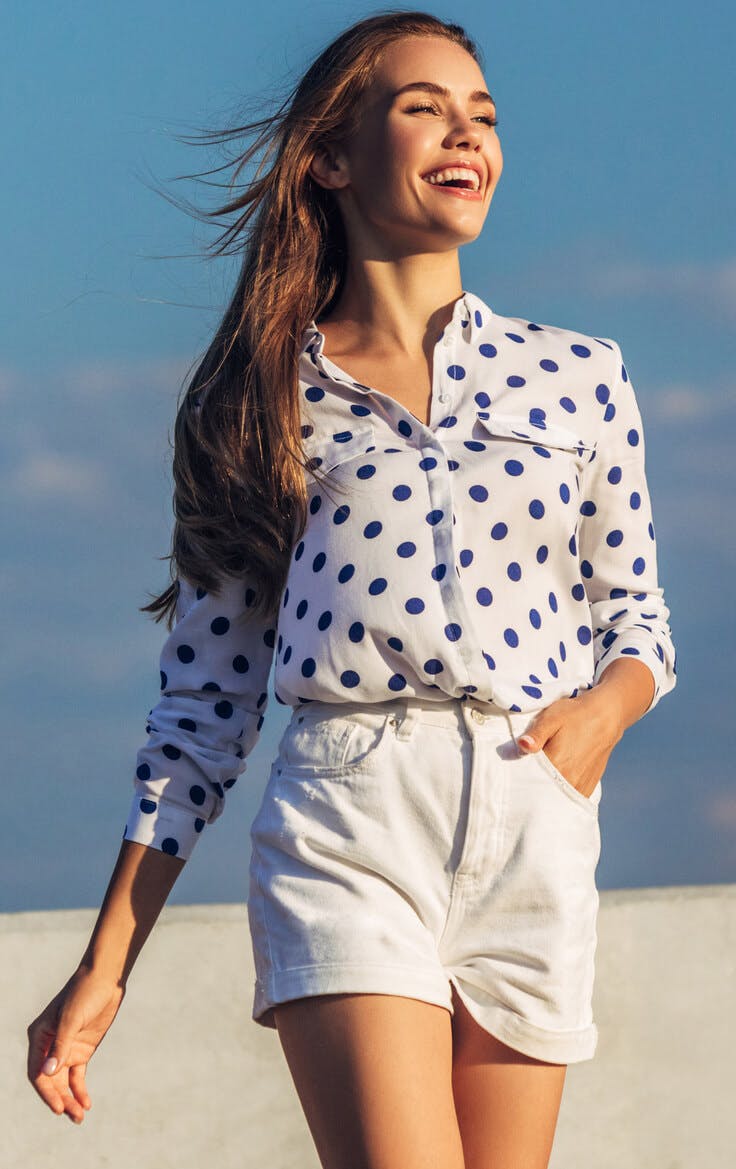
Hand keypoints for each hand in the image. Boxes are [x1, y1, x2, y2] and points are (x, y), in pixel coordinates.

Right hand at [27, 965, 125, 1123]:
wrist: (106, 979)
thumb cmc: (85, 993)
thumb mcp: (72, 1019)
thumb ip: (61, 1046)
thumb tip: (48, 1073)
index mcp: (39, 1036)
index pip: (37, 1072)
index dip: (46, 1092)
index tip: (58, 1107)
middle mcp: (49, 1046)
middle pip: (50, 1081)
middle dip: (60, 1099)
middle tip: (73, 1116)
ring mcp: (66, 1049)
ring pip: (63, 1082)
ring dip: (70, 1099)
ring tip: (80, 1116)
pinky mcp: (81, 1050)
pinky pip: (77, 1076)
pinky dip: (80, 1090)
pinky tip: (86, 1103)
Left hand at [516, 687, 624, 798]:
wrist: (605, 717)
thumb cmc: (575, 715)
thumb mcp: (551, 718)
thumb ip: (536, 734)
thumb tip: (522, 745)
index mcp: (556, 765)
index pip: (528, 779)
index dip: (519, 775)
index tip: (513, 770)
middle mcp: (569, 781)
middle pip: (541, 792)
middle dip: (531, 785)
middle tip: (525, 772)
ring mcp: (579, 787)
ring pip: (554, 797)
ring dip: (545, 790)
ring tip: (540, 776)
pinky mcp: (587, 789)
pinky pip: (567, 798)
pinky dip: (559, 793)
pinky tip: (553, 781)